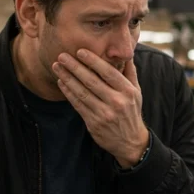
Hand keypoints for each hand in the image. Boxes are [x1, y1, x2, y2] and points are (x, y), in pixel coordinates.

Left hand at [53, 49, 148, 168]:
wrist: (130, 142)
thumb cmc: (131, 112)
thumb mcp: (136, 92)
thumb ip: (130, 72)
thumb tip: (125, 53)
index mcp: (128, 92)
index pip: (108, 73)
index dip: (93, 61)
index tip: (80, 51)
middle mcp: (117, 102)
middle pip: (92, 81)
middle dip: (75, 67)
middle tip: (62, 56)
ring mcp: (104, 114)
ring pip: (82, 93)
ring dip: (67, 78)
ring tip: (57, 67)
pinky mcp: (94, 123)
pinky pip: (78, 105)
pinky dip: (68, 93)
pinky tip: (61, 82)